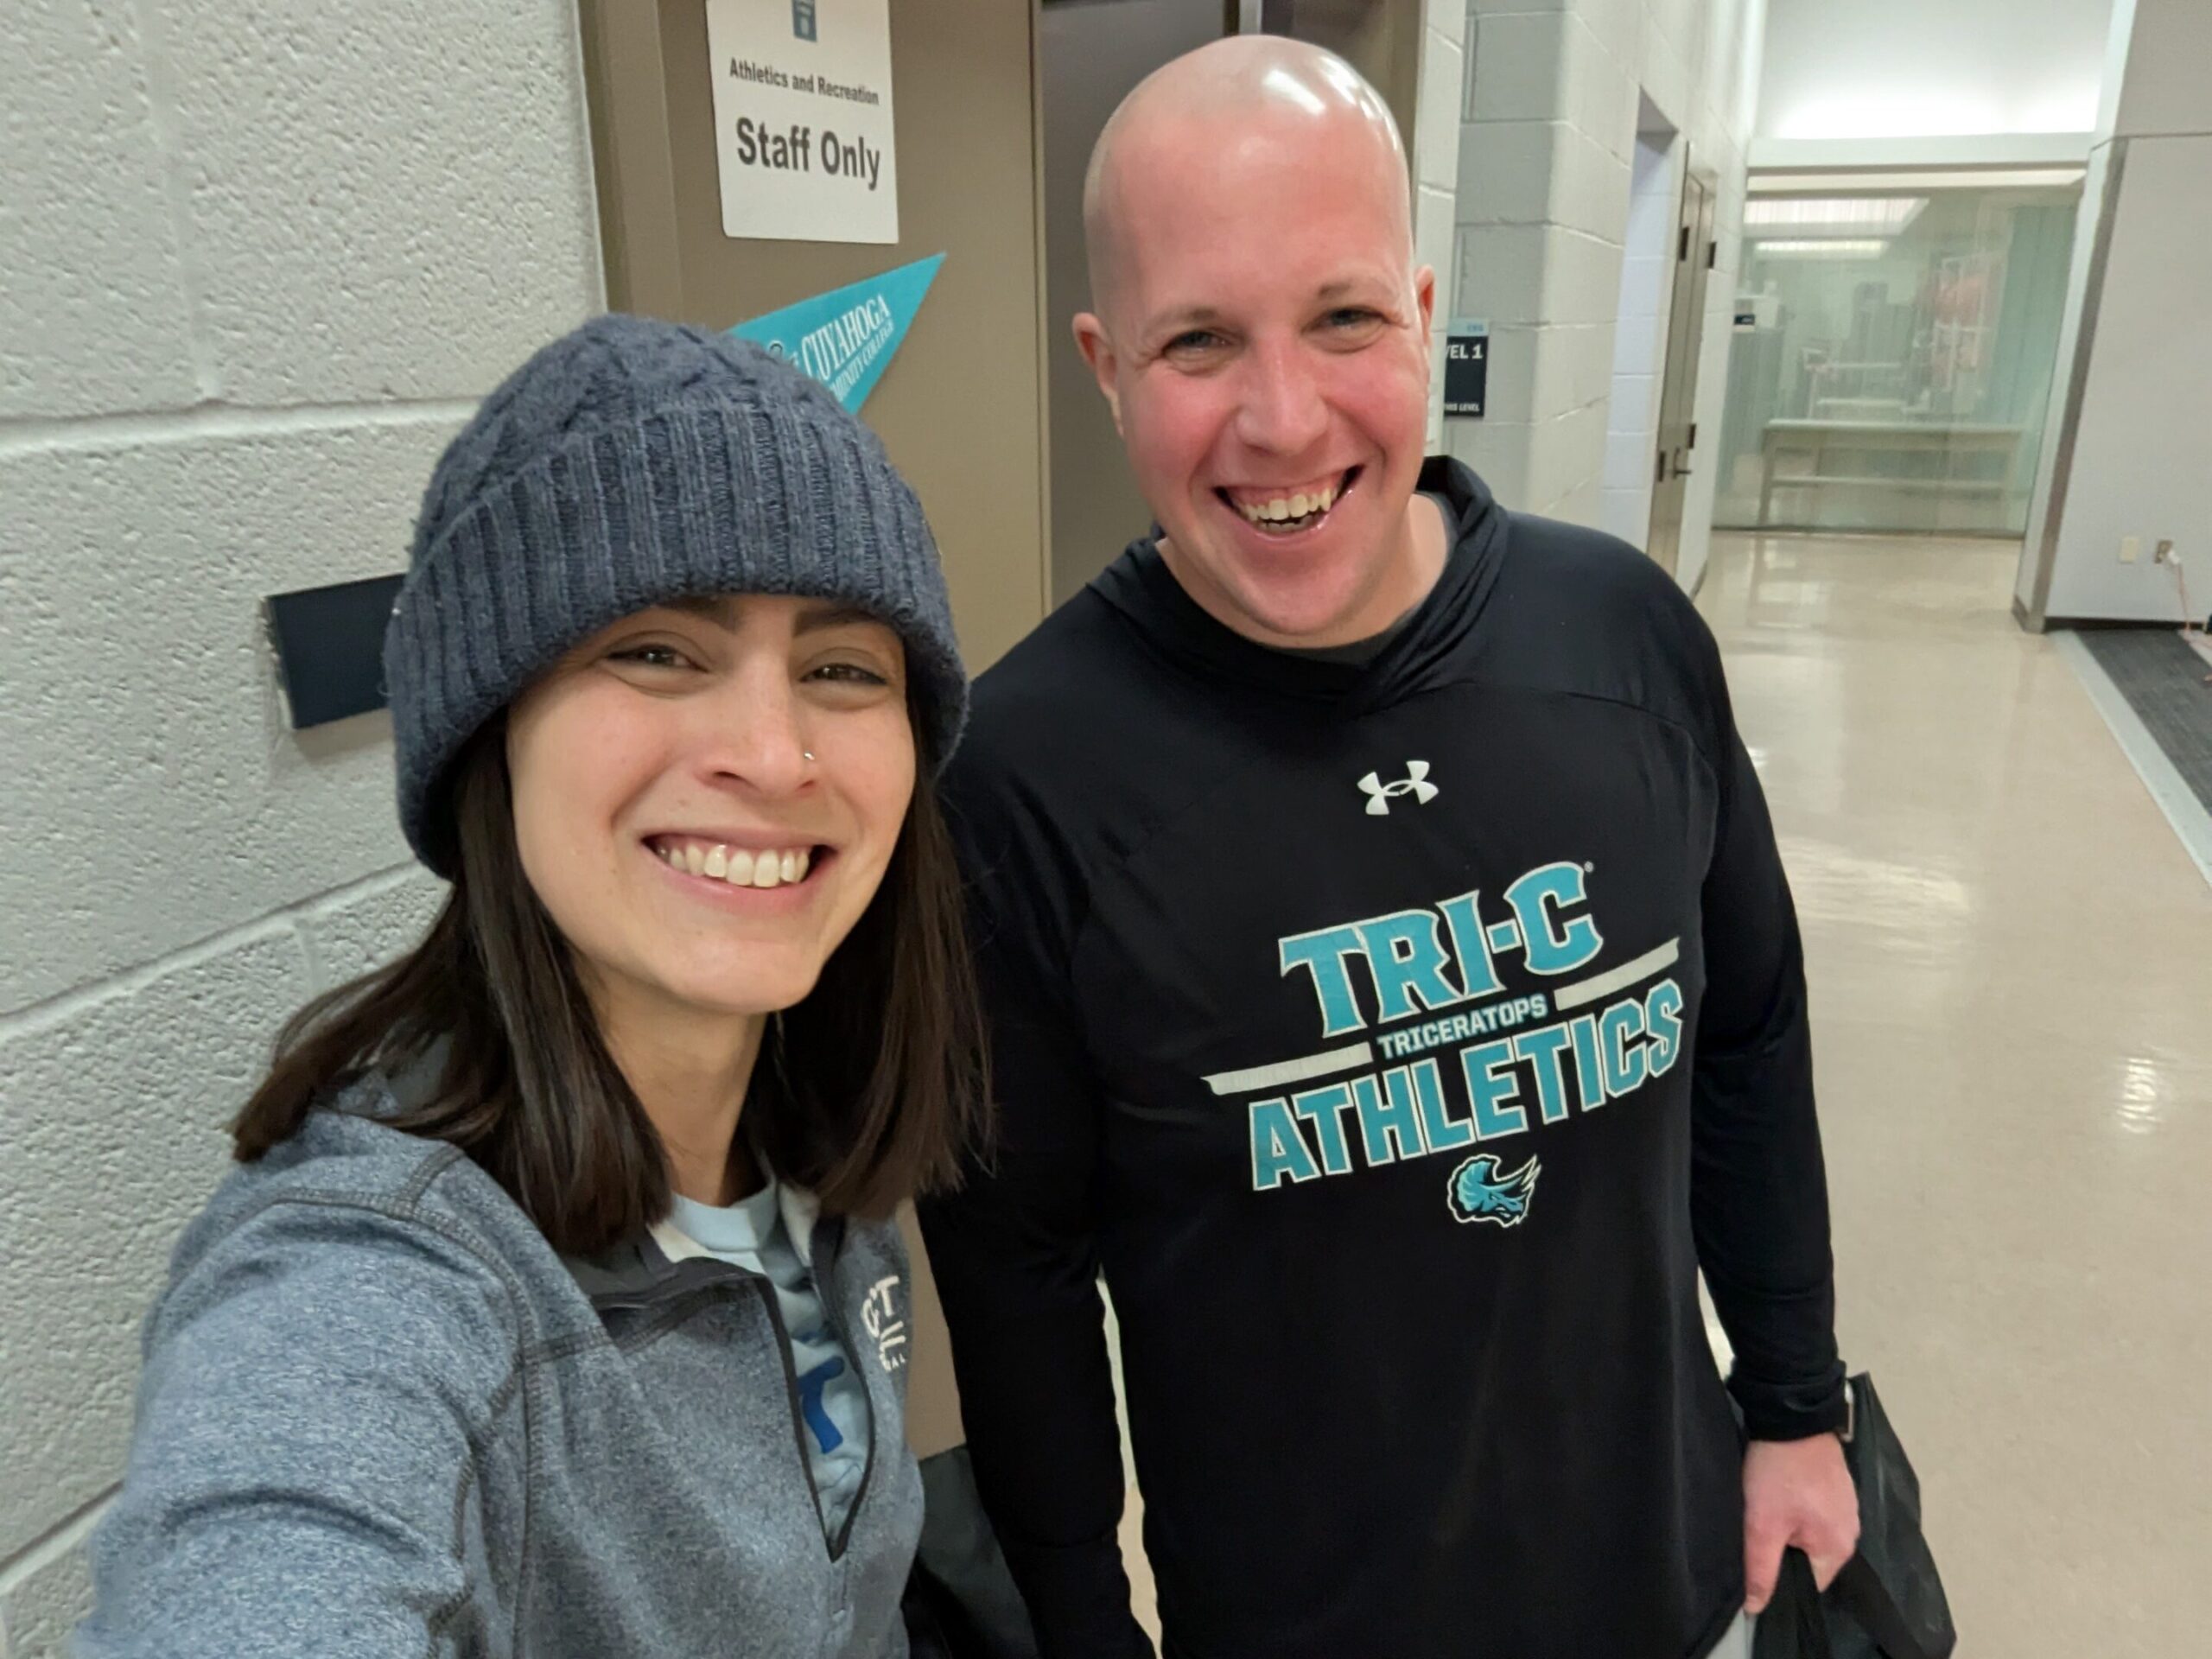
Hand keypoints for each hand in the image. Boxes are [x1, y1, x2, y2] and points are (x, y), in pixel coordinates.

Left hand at [1741, 1434, 1858, 1614]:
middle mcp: (1851, 1531)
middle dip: (1783, 1550)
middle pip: (1810, 1559)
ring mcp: (1847, 1506)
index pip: (1808, 1585)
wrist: (1791, 1414)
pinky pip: (1815, 1511)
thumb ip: (1761, 1570)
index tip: (1757, 1561)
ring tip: (1766, 1509)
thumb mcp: (1762, 1524)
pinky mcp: (1837, 1486)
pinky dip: (1796, 1507)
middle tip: (1757, 1530)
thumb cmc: (1778, 1472)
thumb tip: (1756, 1608)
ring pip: (1811, 1533)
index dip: (1780, 1578)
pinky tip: (1779, 1492)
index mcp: (1839, 1549)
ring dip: (1789, 1527)